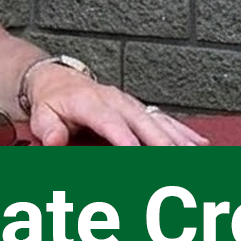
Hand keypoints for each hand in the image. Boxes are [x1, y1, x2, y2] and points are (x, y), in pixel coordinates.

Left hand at [23, 66, 208, 145]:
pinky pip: (163, 119)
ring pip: (158, 120)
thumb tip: (55, 142)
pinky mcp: (139, 108)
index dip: (124, 138)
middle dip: (161, 141)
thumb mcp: (41, 114)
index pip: (110, 122)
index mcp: (90, 102)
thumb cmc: (52, 102)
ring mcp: (130, 103)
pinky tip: (199, 144)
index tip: (136, 153)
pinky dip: (182, 132)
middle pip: (142, 122)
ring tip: (195, 154)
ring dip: (177, 138)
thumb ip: (49, 129)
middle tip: (176, 159)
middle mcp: (115, 100)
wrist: (59, 80)